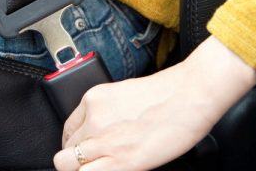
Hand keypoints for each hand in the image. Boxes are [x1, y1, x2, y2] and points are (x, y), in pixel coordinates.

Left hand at [53, 36, 255, 170]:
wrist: (189, 96)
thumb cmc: (167, 93)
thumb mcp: (124, 94)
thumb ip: (107, 112)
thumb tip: (103, 130)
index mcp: (93, 99)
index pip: (68, 128)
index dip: (73, 143)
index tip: (81, 149)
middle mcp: (93, 119)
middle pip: (66, 148)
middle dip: (76, 158)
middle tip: (91, 162)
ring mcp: (104, 141)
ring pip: (67, 165)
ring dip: (80, 169)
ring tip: (99, 167)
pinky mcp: (120, 161)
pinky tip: (108, 169)